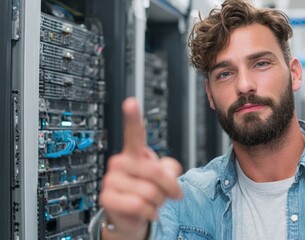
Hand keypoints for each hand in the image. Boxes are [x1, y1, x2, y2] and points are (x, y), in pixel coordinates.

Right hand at [99, 97, 182, 238]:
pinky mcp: (107, 198)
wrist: (132, 215)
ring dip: (158, 202)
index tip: (130, 102)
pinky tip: (145, 211)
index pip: (134, 133)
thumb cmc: (147, 190)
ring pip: (149, 192)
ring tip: (152, 202)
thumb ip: (170, 169)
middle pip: (155, 172)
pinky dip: (149, 212)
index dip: (133, 118)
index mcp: (134, 153)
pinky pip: (138, 206)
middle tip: (170, 194)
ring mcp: (111, 180)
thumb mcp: (165, 178)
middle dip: (169, 187)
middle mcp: (120, 162)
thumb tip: (168, 171)